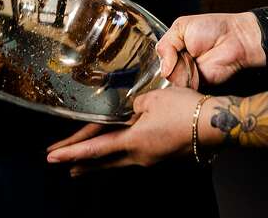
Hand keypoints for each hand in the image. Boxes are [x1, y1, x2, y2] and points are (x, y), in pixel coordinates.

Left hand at [46, 88, 220, 175]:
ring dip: (97, 163)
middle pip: (102, 161)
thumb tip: (131, 110)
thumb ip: (135, 105)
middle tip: (60, 164)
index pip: (95, 149)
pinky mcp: (161, 157)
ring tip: (80, 168)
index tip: (52, 156)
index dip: (71, 152)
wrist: (215, 124)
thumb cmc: (186, 109)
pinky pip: (132, 158)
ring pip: (117, 162)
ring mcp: (151, 160)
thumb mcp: (153, 98)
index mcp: (134, 142)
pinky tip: (116, 153)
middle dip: (79, 163)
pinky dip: (116, 157)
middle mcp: (140, 156)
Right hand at [156, 12, 264, 86]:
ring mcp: (187, 75)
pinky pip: (183, 88)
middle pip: (163, 71)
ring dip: (179, 70)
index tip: (168, 50)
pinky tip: (195, 69)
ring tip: (193, 58)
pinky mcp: (197, 85)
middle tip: (185, 52)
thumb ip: (165, 45)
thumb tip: (162, 69)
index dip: (161, 57)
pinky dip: (185, 80)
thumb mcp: (181, 27)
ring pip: (171, 80)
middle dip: (170, 62)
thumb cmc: (213, 28)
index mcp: (174, 49)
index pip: (157, 58)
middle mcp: (179, 63)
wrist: (235, 38)